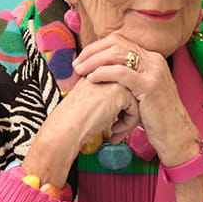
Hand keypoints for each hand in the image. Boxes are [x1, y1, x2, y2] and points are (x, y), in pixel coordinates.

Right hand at [22, 77, 138, 185]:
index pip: (120, 85)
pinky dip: (128, 123)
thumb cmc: (72, 118)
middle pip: (130, 91)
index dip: (119, 106)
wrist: (66, 126)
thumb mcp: (88, 96)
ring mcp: (115, 79)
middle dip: (127, 112)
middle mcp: (107, 70)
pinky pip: (135, 108)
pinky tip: (114, 132)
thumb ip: (103, 91)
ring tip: (116, 132)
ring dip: (129, 119)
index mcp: (97, 69)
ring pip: (136, 99)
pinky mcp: (121, 92)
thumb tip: (122, 101)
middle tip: (117, 129)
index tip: (113, 122)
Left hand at [72, 34, 199, 165]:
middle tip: (77, 64)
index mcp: (151, 58)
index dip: (97, 47)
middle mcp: (153, 60)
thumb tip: (102, 72)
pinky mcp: (149, 85)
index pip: (119, 41)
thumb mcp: (141, 91)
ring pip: (117, 54)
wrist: (175, 134)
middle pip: (116, 43)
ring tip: (80, 71)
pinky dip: (104, 73)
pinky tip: (92, 79)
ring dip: (94, 61)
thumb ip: (127, 78)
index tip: (82, 59)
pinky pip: (122, 72)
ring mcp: (153, 71)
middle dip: (92, 52)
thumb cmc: (155, 117)